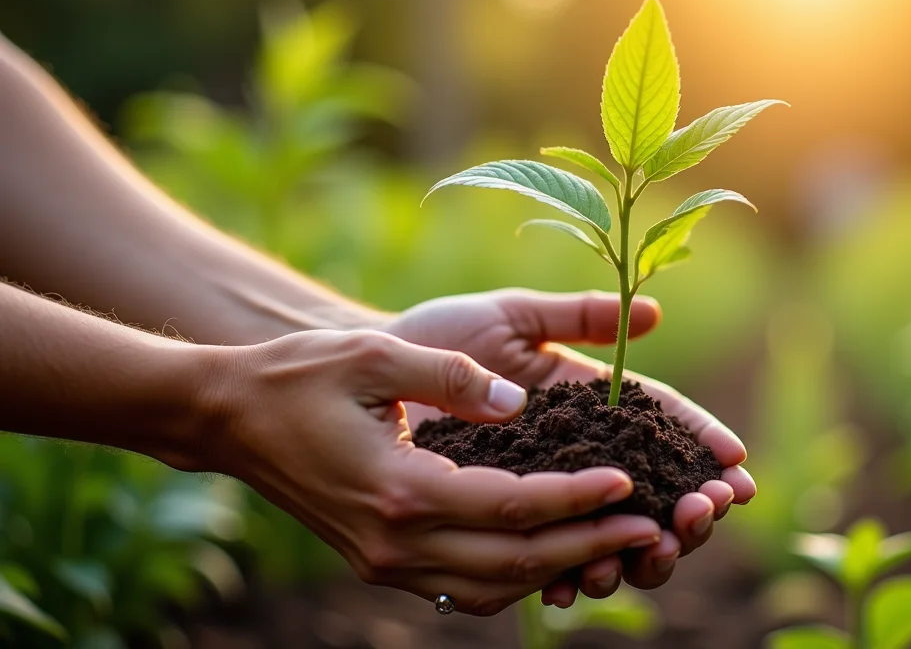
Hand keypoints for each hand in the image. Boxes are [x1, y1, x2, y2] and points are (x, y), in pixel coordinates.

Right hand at [201, 329, 661, 615]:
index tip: (627, 481)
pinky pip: (460, 589)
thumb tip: (521, 401)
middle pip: (512, 563)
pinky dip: (512, 578)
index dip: (575, 498)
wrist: (226, 417)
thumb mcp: (378, 355)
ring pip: (489, 588)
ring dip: (557, 569)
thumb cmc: (300, 375)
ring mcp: (384, 561)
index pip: (510, 507)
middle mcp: (394, 542)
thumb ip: (456, 379)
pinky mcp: (381, 560)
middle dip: (587, 547)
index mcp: (399, 490)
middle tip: (651, 528)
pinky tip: (548, 553)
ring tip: (615, 542)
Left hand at [380, 288, 756, 603]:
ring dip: (640, 552)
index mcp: (589, 401)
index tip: (736, 464)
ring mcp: (542, 493)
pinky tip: (577, 581)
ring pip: (609, 536)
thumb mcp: (512, 317)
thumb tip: (653, 314)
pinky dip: (568, 575)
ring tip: (652, 551)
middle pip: (652, 493)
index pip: (660, 424)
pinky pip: (545, 562)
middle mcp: (574, 454)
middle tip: (704, 512)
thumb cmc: (438, 335)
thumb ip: (577, 316)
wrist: (367, 374)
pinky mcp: (501, 525)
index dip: (701, 443)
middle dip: (688, 510)